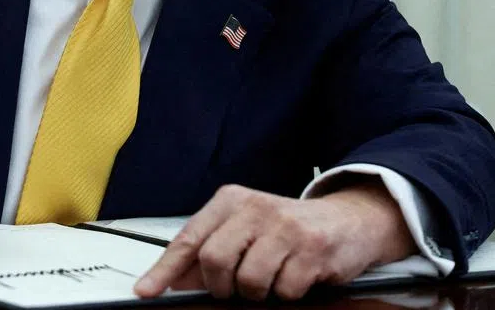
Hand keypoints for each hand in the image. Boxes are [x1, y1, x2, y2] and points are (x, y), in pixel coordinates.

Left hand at [134, 182, 413, 301]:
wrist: (347, 220)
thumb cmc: (287, 228)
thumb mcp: (244, 230)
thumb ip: (208, 251)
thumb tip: (170, 281)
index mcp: (231, 200)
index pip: (189, 238)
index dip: (165, 269)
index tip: (147, 291)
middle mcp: (256, 208)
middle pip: (215, 261)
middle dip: (221, 286)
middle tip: (235, 288)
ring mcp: (285, 227)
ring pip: (249, 281)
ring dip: (257, 292)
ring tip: (271, 277)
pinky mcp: (312, 248)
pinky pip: (283, 290)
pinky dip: (286, 293)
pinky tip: (295, 276)